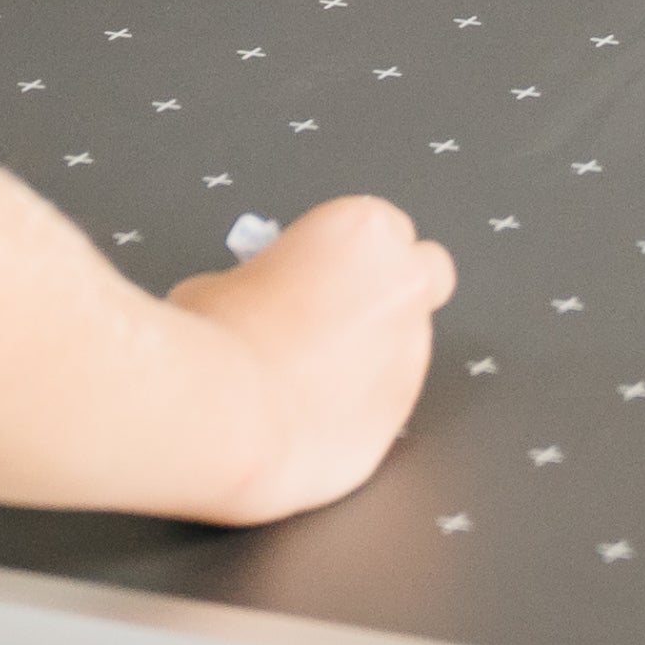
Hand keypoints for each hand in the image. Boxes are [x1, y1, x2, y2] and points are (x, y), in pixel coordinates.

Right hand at [164, 194, 455, 521]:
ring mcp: (410, 354)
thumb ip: (264, 280)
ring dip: (374, 354)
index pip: (385, 227)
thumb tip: (258, 299)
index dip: (352, 252)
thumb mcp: (224, 281)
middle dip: (392, 289)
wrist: (227, 414)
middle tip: (339, 312)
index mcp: (363, 233)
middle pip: (426, 274)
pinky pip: (386, 405)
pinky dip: (360, 408)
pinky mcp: (398, 415)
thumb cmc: (217, 339)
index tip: (321, 270)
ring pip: (409, 347)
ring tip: (309, 376)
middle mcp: (402, 287)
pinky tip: (311, 418)